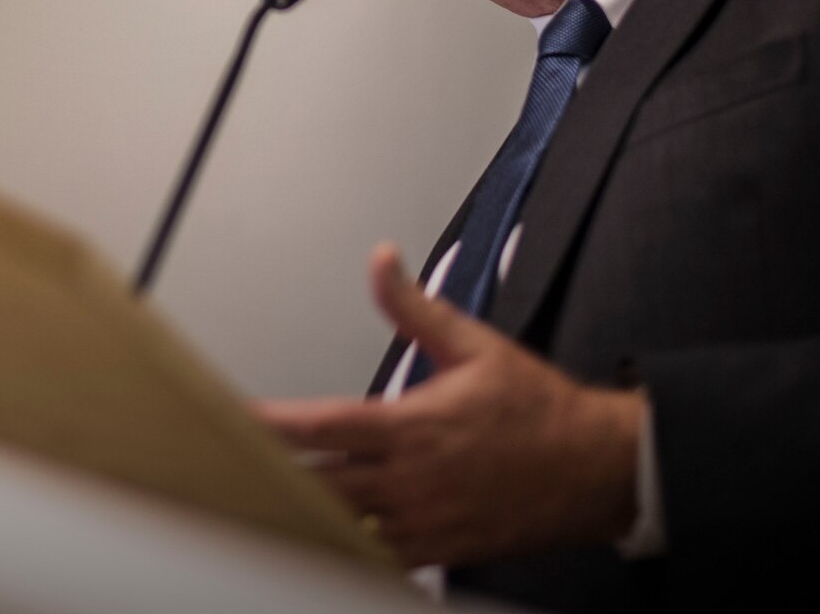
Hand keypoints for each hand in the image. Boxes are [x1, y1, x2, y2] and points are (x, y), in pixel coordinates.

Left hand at [252, 243, 642, 567]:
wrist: (597, 470)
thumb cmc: (539, 410)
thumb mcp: (475, 345)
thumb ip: (414, 306)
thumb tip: (382, 260)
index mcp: (415, 426)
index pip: (325, 427)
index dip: (272, 426)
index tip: (232, 419)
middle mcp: (413, 480)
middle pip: (320, 487)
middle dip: (271, 480)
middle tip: (222, 471)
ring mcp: (425, 524)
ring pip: (343, 531)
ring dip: (302, 519)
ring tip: (253, 508)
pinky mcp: (439, 552)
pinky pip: (379, 559)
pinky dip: (345, 551)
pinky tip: (315, 542)